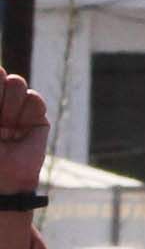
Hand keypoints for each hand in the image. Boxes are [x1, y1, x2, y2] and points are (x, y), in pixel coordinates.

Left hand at [0, 68, 45, 191]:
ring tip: (6, 125)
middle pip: (2, 74)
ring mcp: (16, 109)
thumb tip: (0, 71)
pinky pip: (35, 99)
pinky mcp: (37, 118)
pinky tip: (21, 128)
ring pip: (18, 82)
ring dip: (10, 105)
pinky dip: (27, 113)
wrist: (2, 178)